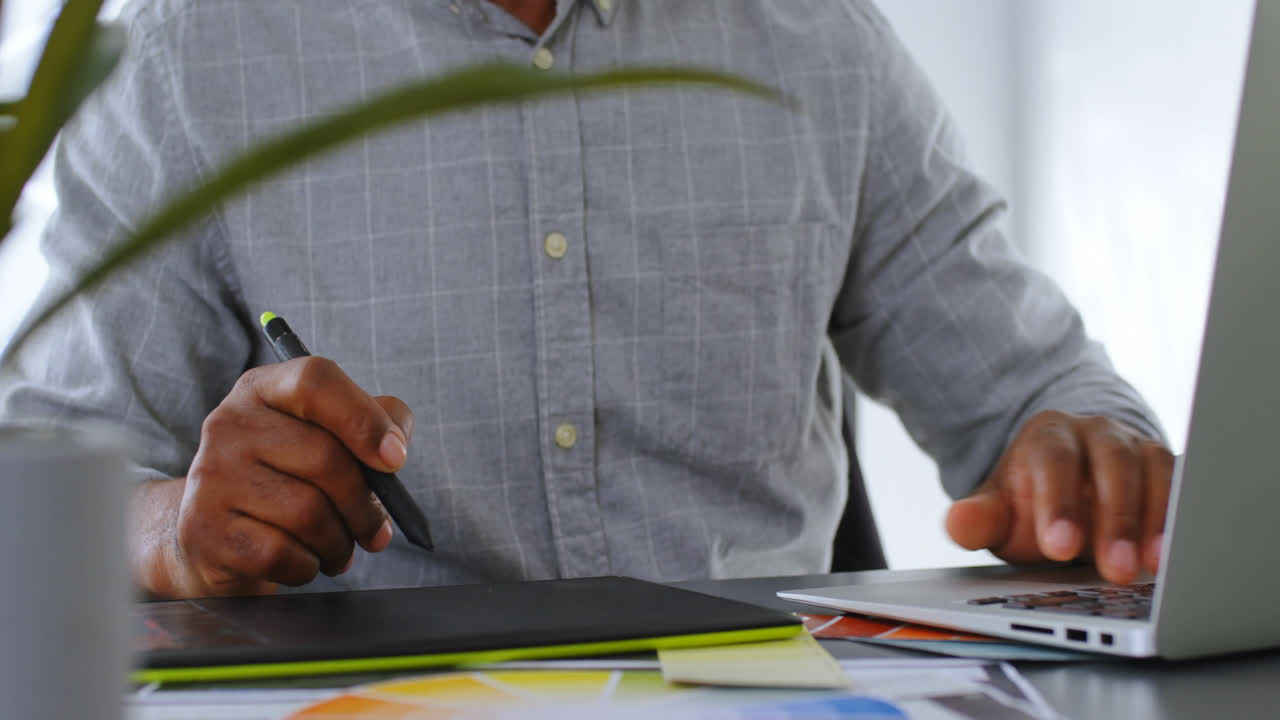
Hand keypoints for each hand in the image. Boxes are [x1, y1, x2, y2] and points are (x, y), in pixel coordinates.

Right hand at [132, 357, 412, 597]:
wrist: (214, 532)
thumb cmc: (289, 476)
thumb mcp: (331, 434)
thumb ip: (377, 422)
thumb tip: (395, 447)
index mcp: (265, 388)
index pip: (316, 382)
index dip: (364, 420)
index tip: (396, 459)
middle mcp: (229, 423)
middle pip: (324, 458)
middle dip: (364, 505)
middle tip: (376, 530)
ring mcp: (211, 475)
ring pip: (307, 513)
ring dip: (339, 543)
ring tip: (338, 548)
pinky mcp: (203, 529)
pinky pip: (281, 554)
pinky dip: (307, 566)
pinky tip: (304, 561)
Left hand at [945, 410, 1174, 584]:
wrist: (1068, 487)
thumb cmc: (1032, 503)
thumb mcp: (1000, 511)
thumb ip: (979, 519)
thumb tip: (957, 525)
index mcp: (1049, 436)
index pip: (1054, 460)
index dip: (1057, 502)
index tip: (1058, 545)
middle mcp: (1098, 434)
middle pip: (1112, 465)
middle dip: (1114, 519)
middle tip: (1114, 570)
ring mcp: (1139, 450)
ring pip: (1155, 474)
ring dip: (1155, 522)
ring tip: (1151, 567)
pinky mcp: (1169, 472)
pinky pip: (1184, 489)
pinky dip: (1183, 521)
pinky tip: (1181, 557)